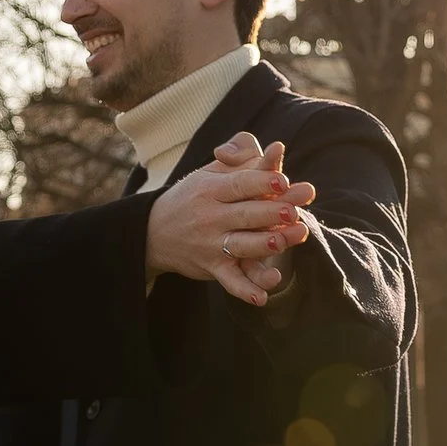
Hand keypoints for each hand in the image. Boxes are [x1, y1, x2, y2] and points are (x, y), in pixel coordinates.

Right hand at [206, 130, 309, 294]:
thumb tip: (276, 149)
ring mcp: (211, 245)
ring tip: (281, 242)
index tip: (283, 181)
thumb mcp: (212, 171)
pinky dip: (244, 290)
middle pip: (245, 214)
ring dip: (262, 246)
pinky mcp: (213, 269)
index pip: (240, 184)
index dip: (261, 182)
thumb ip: (243, 155)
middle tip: (291, 212)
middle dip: (269, 213)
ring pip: (240, 246)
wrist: (155, 231)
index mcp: (211, 189)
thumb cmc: (196, 196)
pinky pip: (230, 281)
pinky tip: (261, 297)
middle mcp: (210, 217)